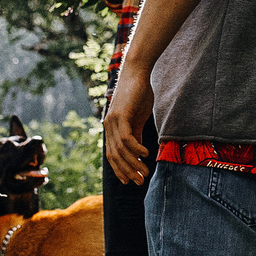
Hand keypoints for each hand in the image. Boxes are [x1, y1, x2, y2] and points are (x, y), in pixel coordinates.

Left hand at [104, 63, 154, 184]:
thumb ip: (136, 134)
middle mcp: (108, 127)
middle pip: (115, 156)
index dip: (120, 170)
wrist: (137, 73)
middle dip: (127, 172)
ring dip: (134, 164)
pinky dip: (136, 149)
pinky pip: (126, 138)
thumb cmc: (138, 95)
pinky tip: (146, 154)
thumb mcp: (138, 119)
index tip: (130, 182)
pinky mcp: (121, 115)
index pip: (112, 156)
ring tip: (145, 172)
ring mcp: (113, 121)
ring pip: (121, 150)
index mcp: (111, 129)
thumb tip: (138, 153)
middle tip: (140, 182)